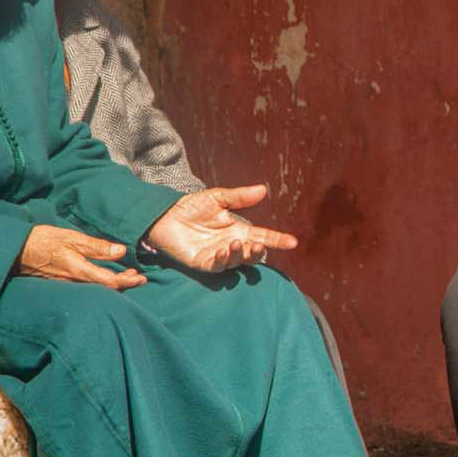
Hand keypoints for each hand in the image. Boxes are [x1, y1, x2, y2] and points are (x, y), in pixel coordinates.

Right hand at [18, 224, 145, 289]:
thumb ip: (96, 246)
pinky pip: (86, 285)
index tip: (141, 278)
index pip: (109, 282)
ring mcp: (66, 283)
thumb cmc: (42, 240)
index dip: (127, 282)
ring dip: (113, 282)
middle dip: (124, 284)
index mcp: (78, 270)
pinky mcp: (61, 282)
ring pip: (96, 288)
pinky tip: (105, 274)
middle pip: (105, 288)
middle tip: (138, 277)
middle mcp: (73, 281)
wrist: (15, 249)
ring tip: (127, 275)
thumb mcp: (71, 238)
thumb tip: (121, 251)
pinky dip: (100, 281)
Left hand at [147, 184, 297, 272]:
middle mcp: (232, 244)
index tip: (293, 242)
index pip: (263, 236)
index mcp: (239, 230)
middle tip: (259, 245)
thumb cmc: (191, 206)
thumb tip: (263, 190)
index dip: (278, 240)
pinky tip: (224, 250)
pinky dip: (224, 260)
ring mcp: (218, 256)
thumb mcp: (217, 198)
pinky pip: (218, 266)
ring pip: (237, 262)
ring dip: (240, 255)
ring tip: (236, 243)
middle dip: (259, 252)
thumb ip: (240, 197)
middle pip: (253, 254)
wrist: (164, 215)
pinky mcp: (203, 263)